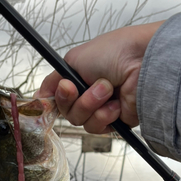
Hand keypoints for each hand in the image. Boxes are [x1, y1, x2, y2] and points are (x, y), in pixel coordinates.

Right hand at [36, 21, 163, 133]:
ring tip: (107, 90)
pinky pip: (98, 128)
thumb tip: (38, 97)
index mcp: (79, 78)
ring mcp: (103, 108)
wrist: (142, 62)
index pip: (57, 96)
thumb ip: (53, 80)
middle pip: (67, 112)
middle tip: (80, 87)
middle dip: (74, 100)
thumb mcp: (73, 60)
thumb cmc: (114, 52)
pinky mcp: (117, 121)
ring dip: (91, 105)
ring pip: (81, 122)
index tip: (50, 97)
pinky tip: (116, 103)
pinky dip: (105, 115)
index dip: (53, 99)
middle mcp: (89, 94)